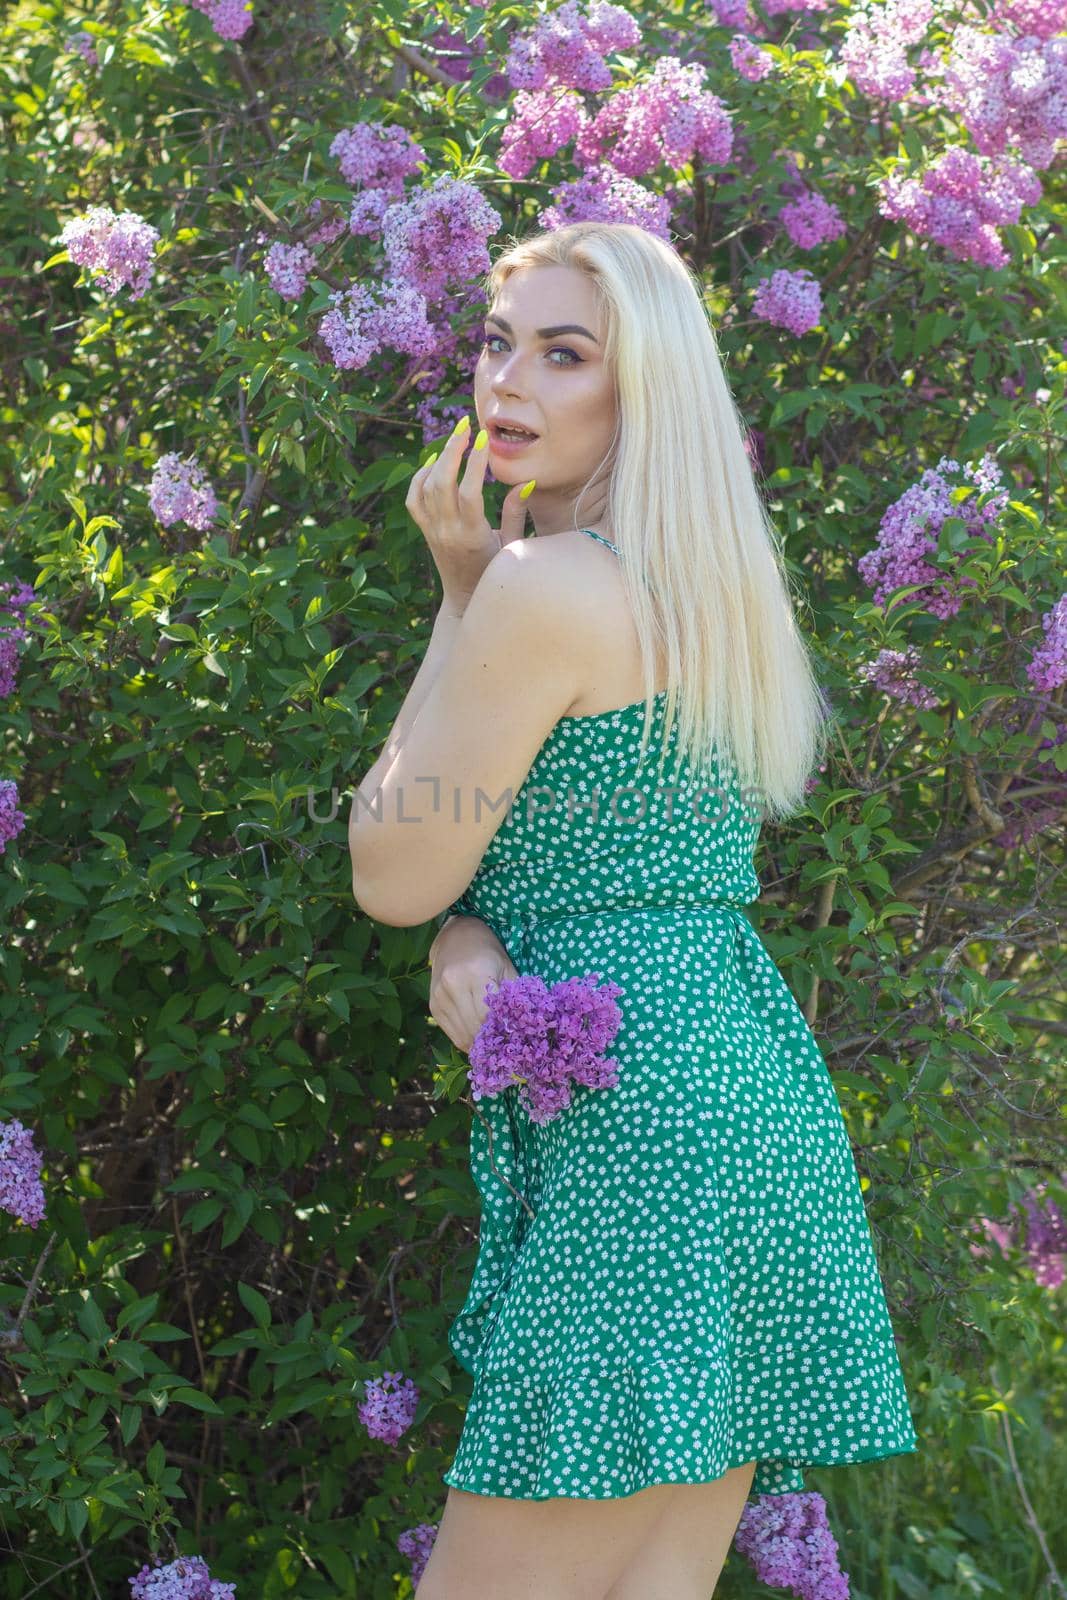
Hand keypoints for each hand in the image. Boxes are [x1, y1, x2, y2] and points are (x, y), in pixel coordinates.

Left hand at [405, 416, 534, 611]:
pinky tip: (434, 463)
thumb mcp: (512, 547)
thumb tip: (525, 482)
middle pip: (442, 482)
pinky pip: (414, 499)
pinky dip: (420, 477)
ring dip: (438, 458)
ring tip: (455, 438)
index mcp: (472, 536)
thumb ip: (516, 514)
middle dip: (452, 449)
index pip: (470, 492)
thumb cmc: (495, 574)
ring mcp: (432, 531)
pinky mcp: (425, 531)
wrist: (464, 601)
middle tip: (465, 426)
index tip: (485, 438)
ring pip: (425, 487)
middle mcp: (447, 531)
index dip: (476, 463)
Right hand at [428, 914, 518, 1055]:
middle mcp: (453, 986)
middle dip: (491, 1042)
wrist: (455, 938)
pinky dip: (466, 1039)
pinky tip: (478, 1037)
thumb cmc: (488, 953)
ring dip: (478, 1045)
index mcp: (476, 974)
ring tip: (493, 1044)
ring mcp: (439, 997)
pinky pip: (452, 1034)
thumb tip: (523, 1027)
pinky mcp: (433, 1007)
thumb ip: (514, 996)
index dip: (501, 1032)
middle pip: (474, 1029)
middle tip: (506, 1047)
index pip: (488, 1017)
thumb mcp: (507, 967)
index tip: (513, 1038)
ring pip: (462, 1036)